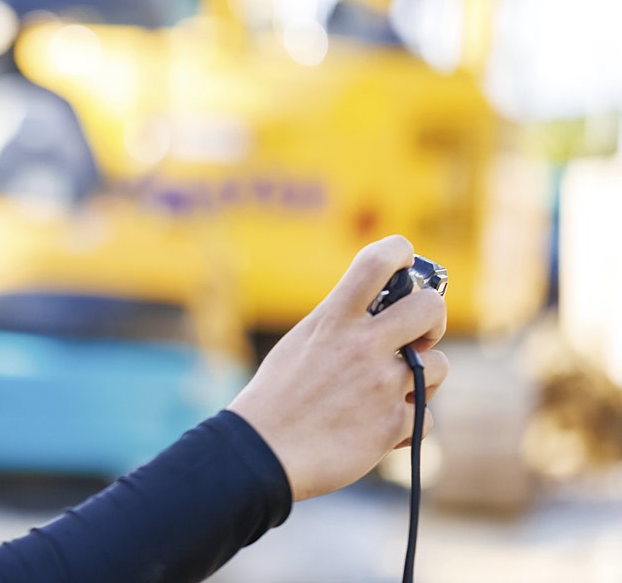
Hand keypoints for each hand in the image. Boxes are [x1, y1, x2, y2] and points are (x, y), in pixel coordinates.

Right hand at [226, 235, 448, 500]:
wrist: (263, 452)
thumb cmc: (277, 398)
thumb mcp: (301, 343)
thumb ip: (339, 325)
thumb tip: (376, 315)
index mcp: (334, 319)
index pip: (376, 262)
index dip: (399, 250)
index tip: (405, 258)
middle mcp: (362, 345)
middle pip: (430, 308)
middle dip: (434, 319)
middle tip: (420, 334)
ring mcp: (382, 384)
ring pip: (439, 366)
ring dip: (423, 379)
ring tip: (391, 392)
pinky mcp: (393, 423)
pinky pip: (427, 416)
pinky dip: (407, 423)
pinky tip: (381, 428)